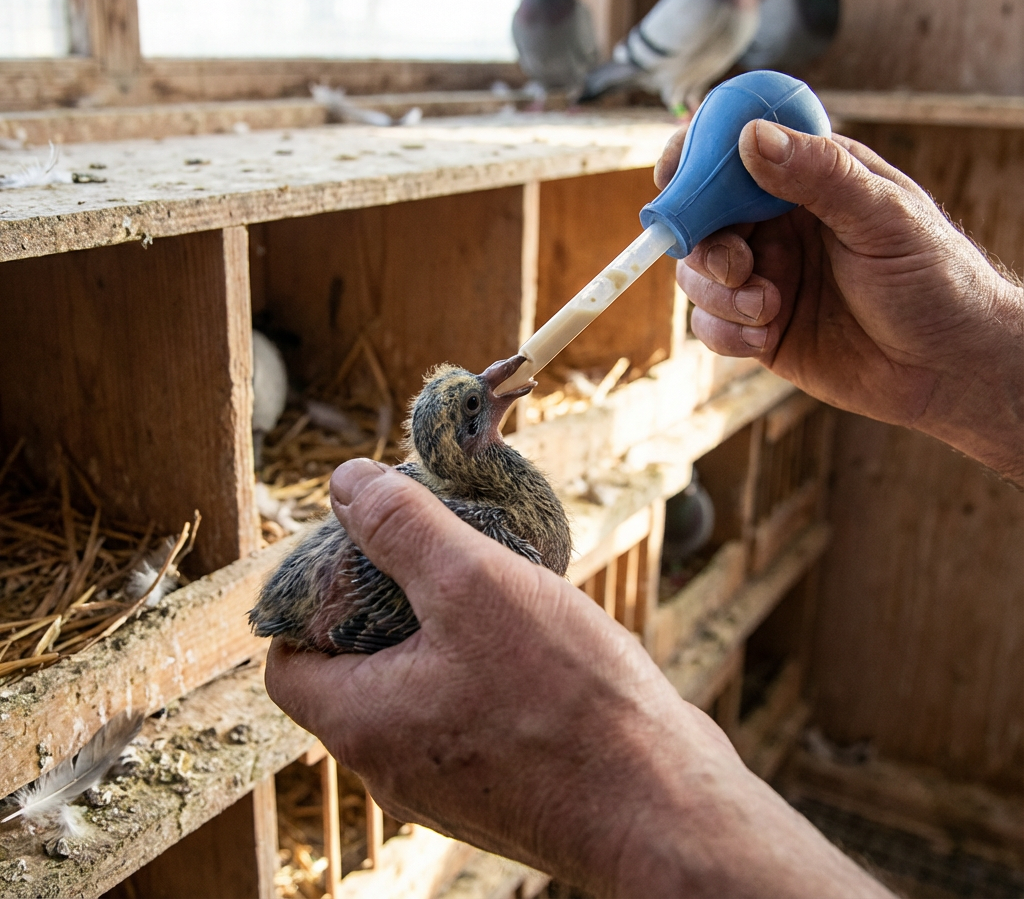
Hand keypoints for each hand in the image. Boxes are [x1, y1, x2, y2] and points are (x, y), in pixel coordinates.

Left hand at [266, 459, 887, 897]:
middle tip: (434, 549)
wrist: (664, 807)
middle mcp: (394, 767)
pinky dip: (480, 665)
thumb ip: (402, 529)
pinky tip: (532, 631)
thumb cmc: (566, 699)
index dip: (311, 597)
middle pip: (355, 669)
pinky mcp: (502, 785)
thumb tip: (346, 482)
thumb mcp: (474, 585)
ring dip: (441, 629)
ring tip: (490, 579)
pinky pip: (466, 711)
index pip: (289, 660)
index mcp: (363, 724)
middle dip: (386, 601)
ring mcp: (450, 783)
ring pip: (417, 687)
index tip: (359, 550)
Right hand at [657, 120, 1022, 484]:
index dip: (694, 160)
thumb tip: (752, 137)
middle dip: (705, 246)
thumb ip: (819, 176)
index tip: (672, 178)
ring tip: (768, 310)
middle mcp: (777, 227)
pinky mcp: (756, 330)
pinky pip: (709, 326)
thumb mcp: (883, 218)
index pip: (733, 154)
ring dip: (718, 295)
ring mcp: (763, 279)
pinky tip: (767, 338)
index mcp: (806, 183)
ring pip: (695, 276)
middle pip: (700, 221)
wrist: (949, 368)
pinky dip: (725, 334)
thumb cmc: (935, 280)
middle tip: (737, 267)